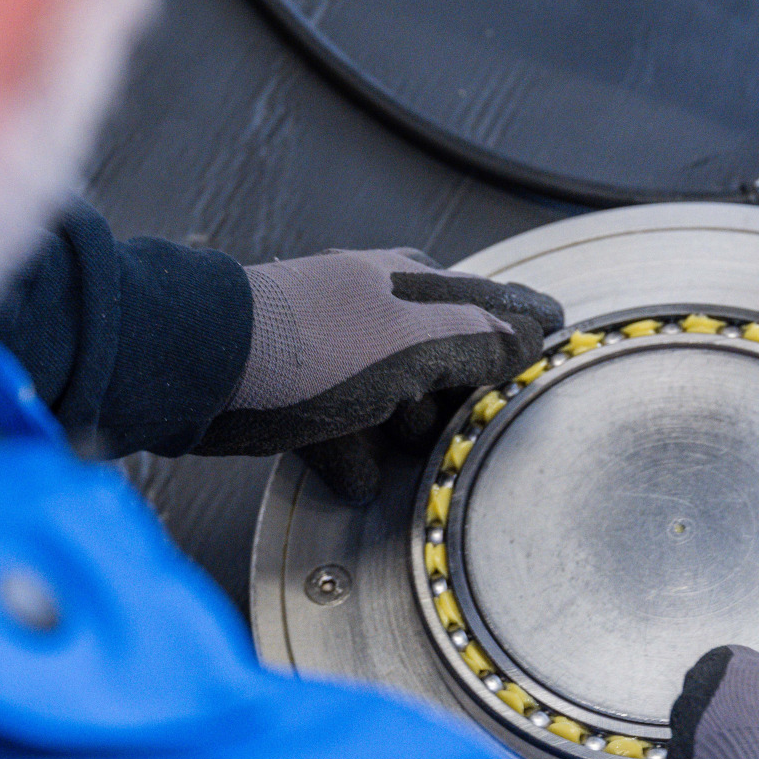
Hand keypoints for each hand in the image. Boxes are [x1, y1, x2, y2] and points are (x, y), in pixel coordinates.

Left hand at [193, 248, 563, 502]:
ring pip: (392, 401)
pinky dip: (350, 454)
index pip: (488, 301)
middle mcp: (376, 310)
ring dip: (398, 433)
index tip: (558, 327)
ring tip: (399, 452)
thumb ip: (477, 341)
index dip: (525, 318)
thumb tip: (529, 337)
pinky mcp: (295, 392)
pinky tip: (353, 475)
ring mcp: (334, 352)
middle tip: (465, 423)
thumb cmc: (305, 344)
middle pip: (443, 359)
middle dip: (452, 399)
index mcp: (411, 284)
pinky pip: (342, 430)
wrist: (200, 366)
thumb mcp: (413, 343)